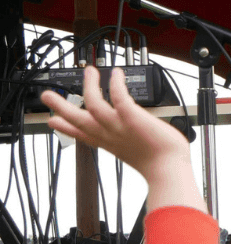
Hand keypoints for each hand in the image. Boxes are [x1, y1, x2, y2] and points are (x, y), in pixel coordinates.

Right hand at [41, 66, 204, 212]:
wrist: (169, 171)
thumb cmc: (161, 164)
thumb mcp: (137, 155)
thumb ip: (130, 144)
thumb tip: (138, 134)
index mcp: (111, 144)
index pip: (83, 136)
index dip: (66, 129)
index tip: (53, 122)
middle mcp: (110, 135)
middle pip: (78, 120)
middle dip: (61, 107)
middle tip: (47, 96)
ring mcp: (119, 126)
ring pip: (92, 104)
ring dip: (89, 86)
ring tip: (90, 72)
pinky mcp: (131, 118)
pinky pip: (118, 97)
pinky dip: (116, 84)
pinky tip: (116, 74)